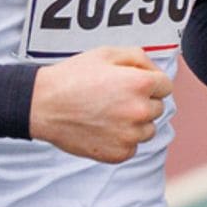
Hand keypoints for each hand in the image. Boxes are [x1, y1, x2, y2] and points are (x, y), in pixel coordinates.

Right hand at [29, 46, 172, 163]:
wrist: (41, 105)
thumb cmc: (70, 78)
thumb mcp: (104, 53)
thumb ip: (138, 57)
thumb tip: (155, 72)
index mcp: (140, 84)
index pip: (165, 86)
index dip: (147, 83)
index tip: (129, 85)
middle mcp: (140, 110)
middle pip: (157, 108)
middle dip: (140, 102)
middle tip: (112, 98)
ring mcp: (130, 134)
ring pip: (147, 130)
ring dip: (133, 123)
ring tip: (105, 114)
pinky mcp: (119, 153)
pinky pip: (132, 147)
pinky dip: (120, 140)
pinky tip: (100, 128)